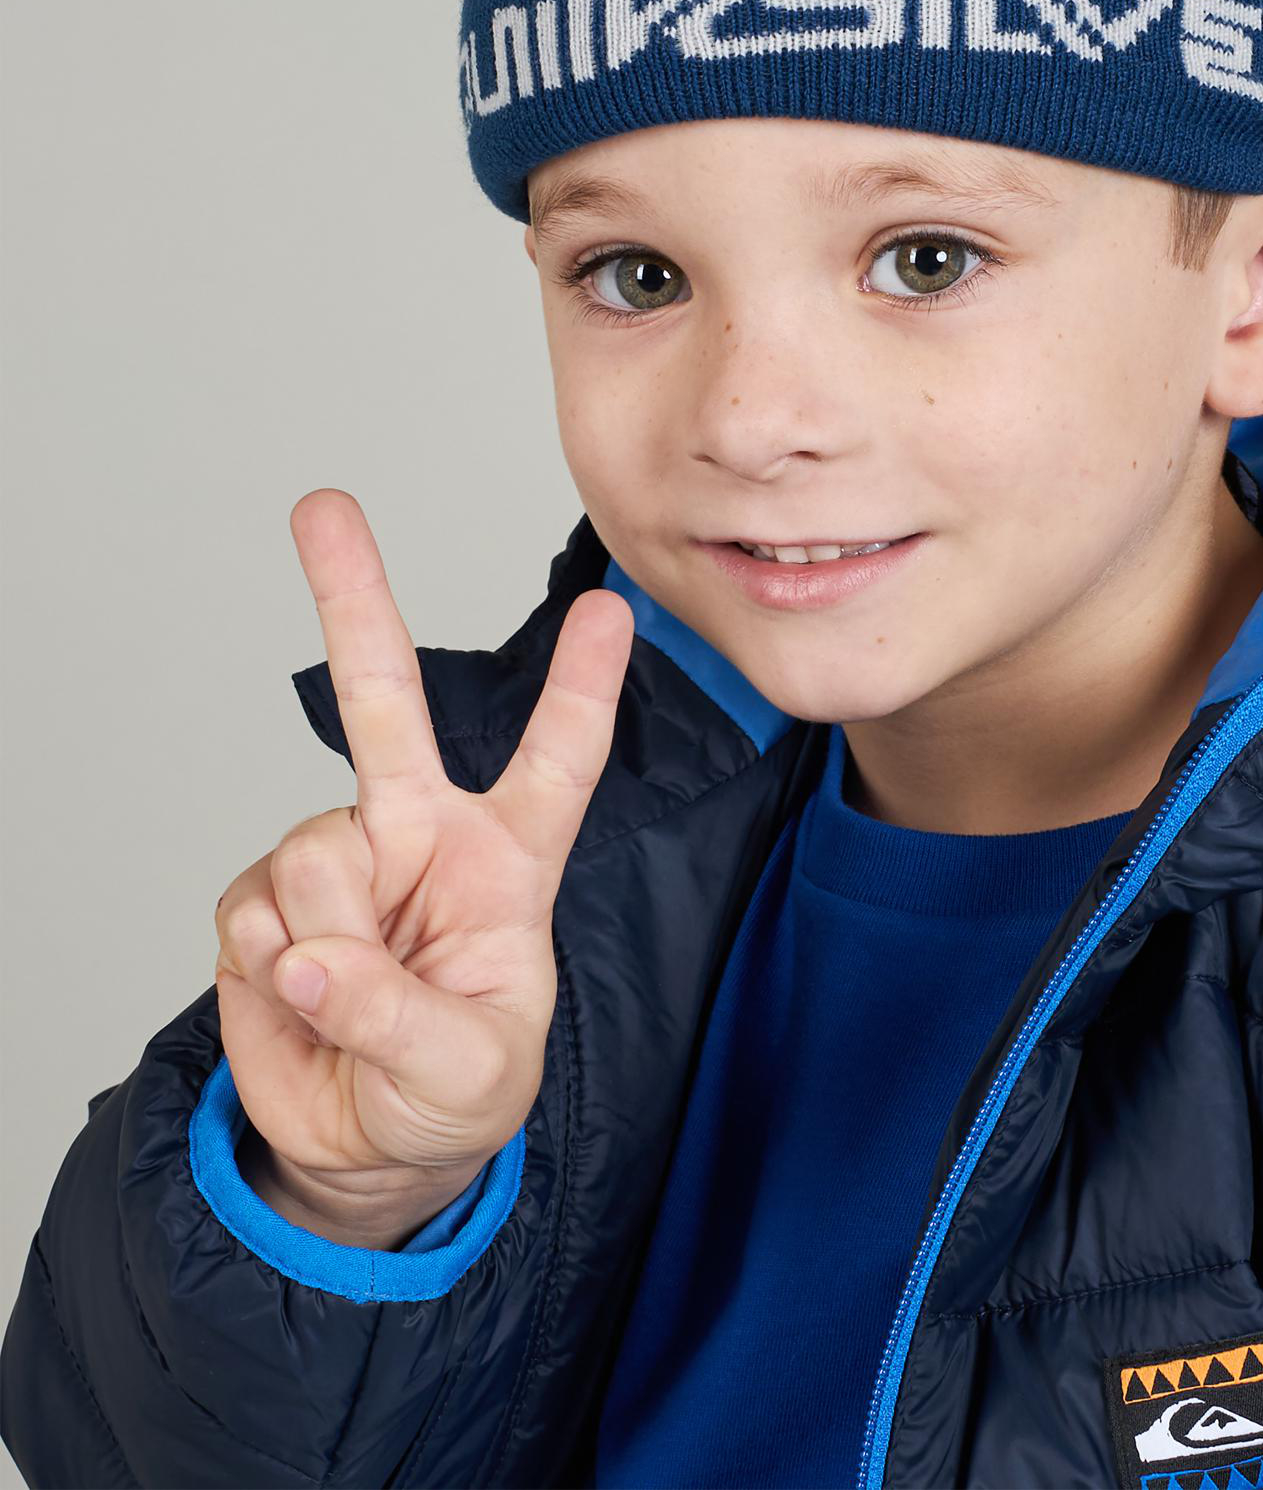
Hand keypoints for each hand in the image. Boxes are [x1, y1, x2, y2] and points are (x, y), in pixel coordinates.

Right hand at [214, 488, 631, 1206]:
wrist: (363, 1152)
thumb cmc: (451, 1098)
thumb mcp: (472, 1076)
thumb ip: (403, 1018)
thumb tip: (313, 954)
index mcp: (506, 861)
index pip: (556, 763)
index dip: (582, 688)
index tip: (610, 607)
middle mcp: (421, 836)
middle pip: (388, 703)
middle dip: (354, 599)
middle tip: (322, 506)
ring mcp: (342, 862)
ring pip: (317, 855)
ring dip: (328, 940)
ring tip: (353, 999)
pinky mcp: (263, 903)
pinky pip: (257, 913)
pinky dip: (275, 969)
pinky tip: (301, 999)